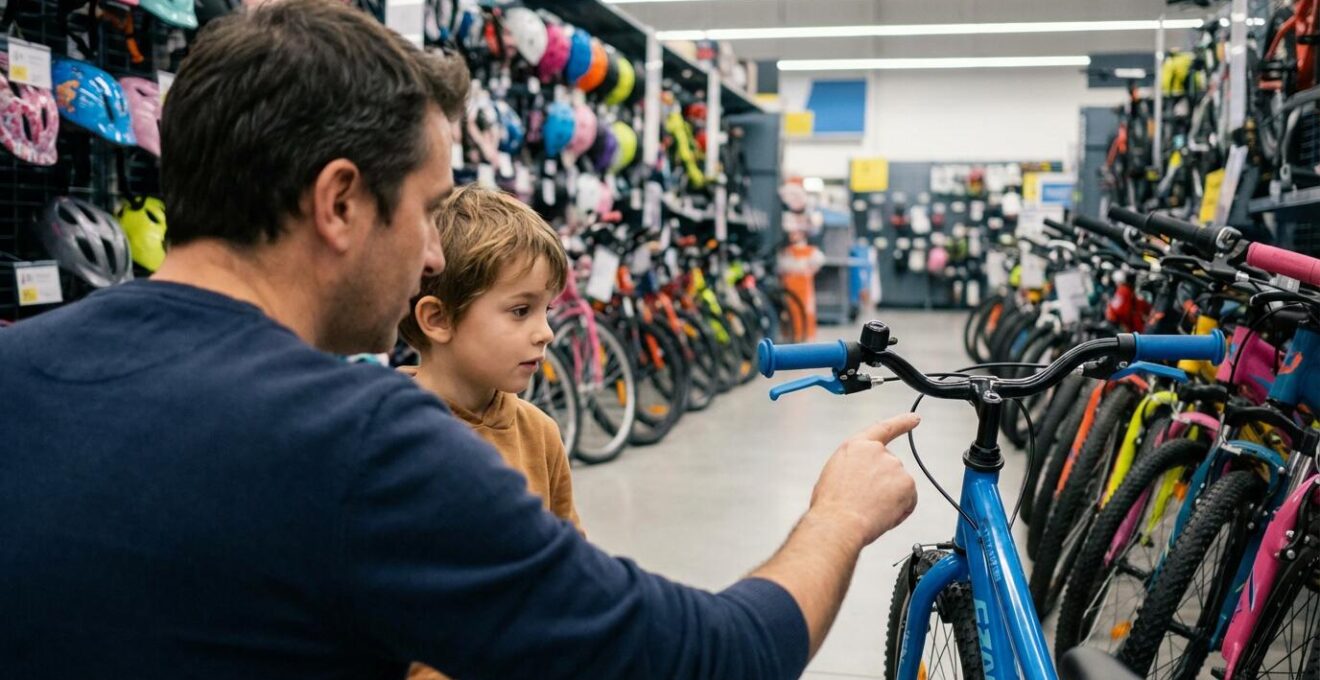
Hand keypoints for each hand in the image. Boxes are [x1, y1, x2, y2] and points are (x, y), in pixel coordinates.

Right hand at [808, 414, 918, 546]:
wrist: (839, 523)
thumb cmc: (831, 506)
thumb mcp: (834, 475)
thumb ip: (855, 468)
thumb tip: (864, 479)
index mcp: (856, 446)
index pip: (883, 429)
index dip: (901, 423)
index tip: (914, 419)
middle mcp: (877, 451)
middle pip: (890, 467)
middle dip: (884, 484)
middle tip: (866, 501)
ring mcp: (894, 465)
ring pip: (899, 486)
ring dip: (890, 498)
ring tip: (870, 509)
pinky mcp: (907, 482)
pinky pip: (908, 500)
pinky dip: (900, 510)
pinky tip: (882, 514)